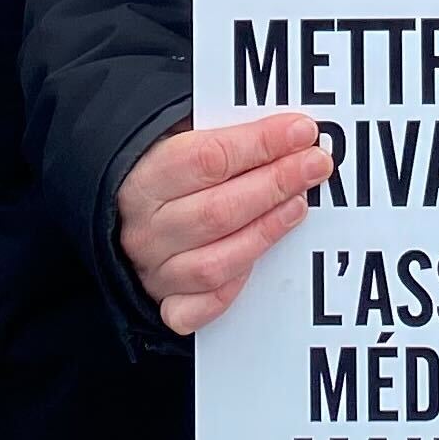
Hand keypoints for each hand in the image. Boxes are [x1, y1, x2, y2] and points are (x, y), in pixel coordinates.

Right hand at [118, 112, 333, 335]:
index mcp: (144, 180)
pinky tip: (260, 261)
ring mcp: (154, 272)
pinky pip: (202, 308)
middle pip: (218, 210)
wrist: (122, 220)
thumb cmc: (165, 175)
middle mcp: (145, 230)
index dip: (262, 143)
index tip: (302, 131)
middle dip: (277, 184)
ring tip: (299, 205)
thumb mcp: (180, 140)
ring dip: (266, 231)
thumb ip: (225, 137)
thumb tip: (288, 131)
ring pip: (216, 263)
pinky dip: (233, 288)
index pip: (209, 158)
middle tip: (316, 165)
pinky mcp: (166, 306)